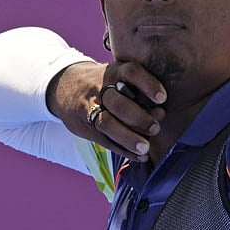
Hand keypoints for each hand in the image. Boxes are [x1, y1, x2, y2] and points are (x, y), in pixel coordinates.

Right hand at [47, 60, 166, 162]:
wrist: (66, 86)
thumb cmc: (105, 81)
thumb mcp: (118, 73)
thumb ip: (137, 87)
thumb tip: (161, 111)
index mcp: (115, 72)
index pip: (132, 72)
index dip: (148, 84)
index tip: (162, 98)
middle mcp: (102, 88)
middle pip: (118, 104)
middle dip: (138, 118)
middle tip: (155, 128)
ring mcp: (91, 108)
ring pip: (107, 124)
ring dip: (128, 138)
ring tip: (145, 148)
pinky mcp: (86, 126)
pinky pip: (104, 140)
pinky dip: (123, 150)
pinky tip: (139, 157)